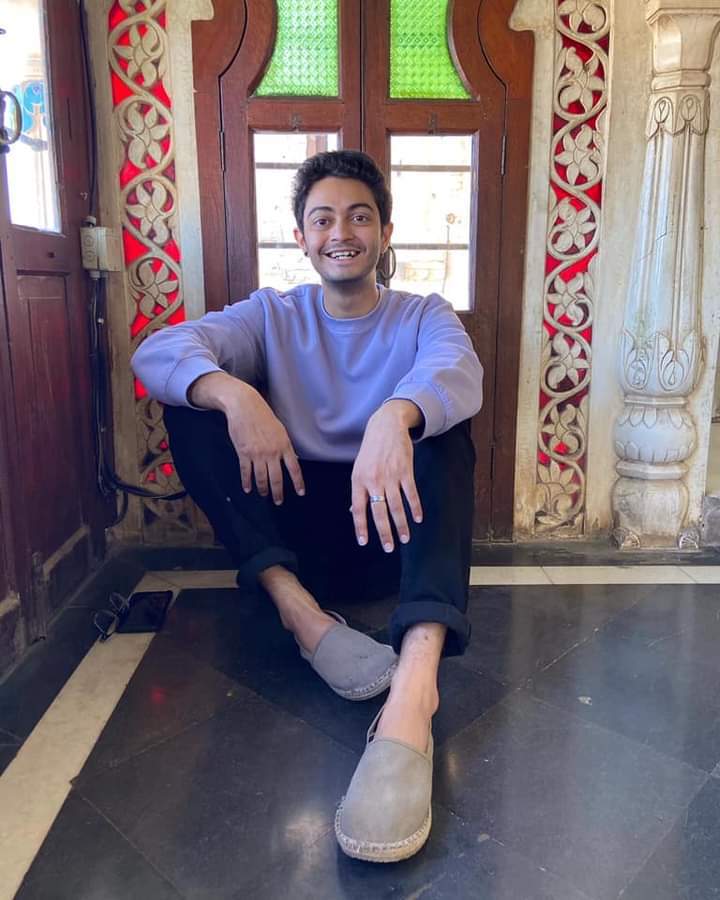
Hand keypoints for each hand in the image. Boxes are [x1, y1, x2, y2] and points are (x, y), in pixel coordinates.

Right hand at [189, 372, 303, 503]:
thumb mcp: (280, 429)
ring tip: (264, 495)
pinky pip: (246, 472)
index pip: (294, 468)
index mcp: (284, 445)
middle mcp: (272, 452)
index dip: (298, 482)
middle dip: (278, 492)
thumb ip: (285, 446)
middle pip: (277, 478)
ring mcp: (257, 453)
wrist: (244, 406)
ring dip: (263, 489)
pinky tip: (248, 488)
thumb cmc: (263, 415)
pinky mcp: (244, 453)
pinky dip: (247, 481)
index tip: (300, 492)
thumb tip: (291, 459)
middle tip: (278, 501)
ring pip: (261, 477)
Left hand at [350, 400, 423, 551]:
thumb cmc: (371, 449)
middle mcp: (374, 480)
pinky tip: (417, 518)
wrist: (387, 426)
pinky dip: (415, 507)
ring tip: (405, 538)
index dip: (361, 526)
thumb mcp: (359, 467)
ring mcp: (391, 476)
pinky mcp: (405, 471)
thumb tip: (353, 510)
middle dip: (385, 532)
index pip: (358, 508)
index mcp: (359, 480)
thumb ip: (358, 489)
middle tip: (389, 548)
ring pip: (396, 506)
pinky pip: (410, 493)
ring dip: (402, 524)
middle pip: (379, 511)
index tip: (363, 542)